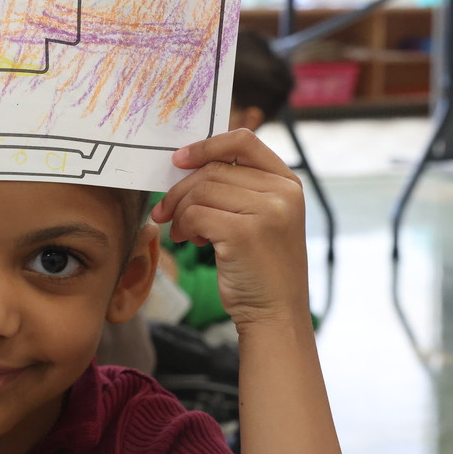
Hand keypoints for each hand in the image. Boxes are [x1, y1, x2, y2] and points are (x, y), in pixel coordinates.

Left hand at [150, 129, 306, 330]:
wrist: (275, 314)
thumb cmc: (259, 266)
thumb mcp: (260, 218)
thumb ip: (238, 188)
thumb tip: (186, 164)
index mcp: (287, 182)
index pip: (243, 140)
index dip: (206, 146)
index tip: (179, 160)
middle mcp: (282, 192)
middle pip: (213, 169)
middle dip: (180, 189)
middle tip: (165, 211)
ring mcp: (267, 211)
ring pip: (201, 190)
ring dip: (180, 211)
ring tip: (183, 231)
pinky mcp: (245, 232)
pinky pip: (195, 213)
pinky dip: (183, 226)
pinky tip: (190, 240)